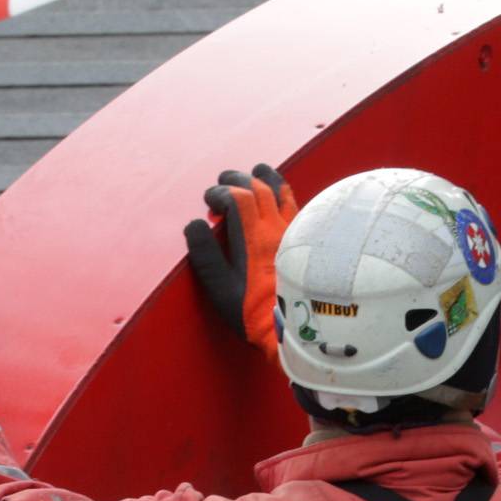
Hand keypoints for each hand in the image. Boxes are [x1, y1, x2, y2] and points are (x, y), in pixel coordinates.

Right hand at [182, 166, 295, 355]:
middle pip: (258, 187)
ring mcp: (293, 231)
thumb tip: (194, 225)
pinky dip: (284, 194)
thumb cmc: (255, 312)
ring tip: (256, 173)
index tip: (209, 202)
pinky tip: (282, 197)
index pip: (235, 196)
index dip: (219, 193)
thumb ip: (205, 254)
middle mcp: (275, 227)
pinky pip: (297, 206)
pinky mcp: (306, 241)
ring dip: (266, 178)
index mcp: (251, 236)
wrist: (298, 328)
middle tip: (224, 181)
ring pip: (281, 191)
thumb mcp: (221, 288)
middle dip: (237, 179)